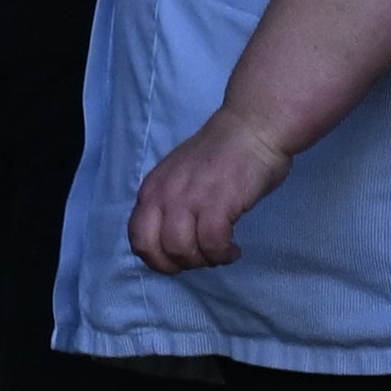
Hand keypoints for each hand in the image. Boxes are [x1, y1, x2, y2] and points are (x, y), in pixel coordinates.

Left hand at [129, 113, 295, 273]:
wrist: (253, 126)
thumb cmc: (222, 153)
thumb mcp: (180, 176)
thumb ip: (170, 203)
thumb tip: (169, 238)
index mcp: (152, 188)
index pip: (137, 237)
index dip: (156, 258)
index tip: (179, 259)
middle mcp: (164, 194)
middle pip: (154, 250)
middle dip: (177, 265)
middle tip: (200, 260)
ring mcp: (189, 199)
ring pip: (182, 251)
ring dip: (203, 260)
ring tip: (221, 253)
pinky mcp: (217, 204)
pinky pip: (212, 245)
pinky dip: (223, 254)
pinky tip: (234, 250)